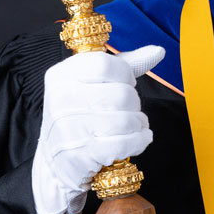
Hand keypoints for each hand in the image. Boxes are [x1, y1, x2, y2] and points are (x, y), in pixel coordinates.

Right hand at [31, 45, 164, 213]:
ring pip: (126, 119)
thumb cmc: (79, 116)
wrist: (56, 162)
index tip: (126, 84)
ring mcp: (69, 129)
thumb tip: (158, 51)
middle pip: (121, 94)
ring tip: (136, 126)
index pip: (104, 65)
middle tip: (131, 110)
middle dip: (135, 103)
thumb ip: (124, 66)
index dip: (125, 75)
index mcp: (61, 75)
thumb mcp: (92, 84)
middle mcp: (61, 100)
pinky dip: (139, 141)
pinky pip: (124, 143)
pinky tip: (138, 140)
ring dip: (139, 124)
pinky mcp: (81, 155)